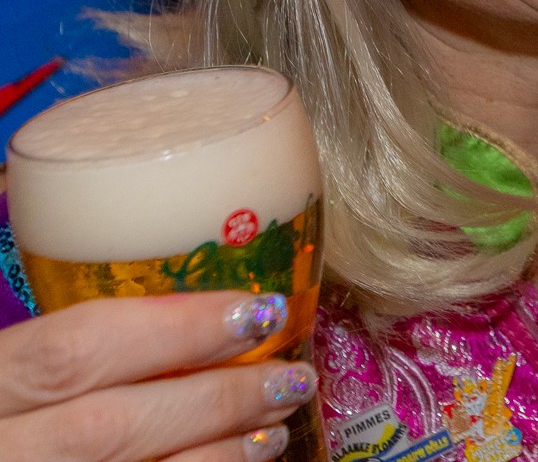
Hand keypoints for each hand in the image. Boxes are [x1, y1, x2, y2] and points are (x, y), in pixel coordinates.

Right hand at [0, 291, 314, 461]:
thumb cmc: (6, 411)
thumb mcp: (10, 372)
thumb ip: (71, 353)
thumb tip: (192, 321)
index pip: (75, 350)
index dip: (175, 328)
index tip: (255, 308)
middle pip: (112, 425)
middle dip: (215, 398)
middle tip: (290, 375)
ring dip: (219, 453)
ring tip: (276, 427)